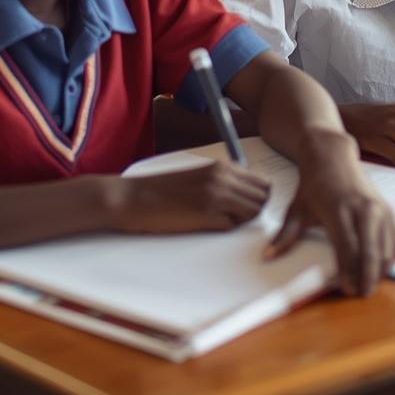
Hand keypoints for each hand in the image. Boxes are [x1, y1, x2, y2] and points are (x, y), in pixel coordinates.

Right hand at [112, 162, 270, 232]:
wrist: (131, 198)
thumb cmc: (161, 191)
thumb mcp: (198, 177)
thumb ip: (223, 182)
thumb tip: (245, 198)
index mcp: (221, 166)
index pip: (263, 182)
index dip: (258, 198)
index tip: (245, 207)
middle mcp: (222, 177)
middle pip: (263, 198)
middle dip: (254, 210)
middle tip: (233, 217)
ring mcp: (215, 194)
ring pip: (253, 212)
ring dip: (241, 220)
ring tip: (218, 220)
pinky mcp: (205, 214)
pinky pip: (232, 226)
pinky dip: (224, 229)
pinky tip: (205, 225)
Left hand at [267, 133, 394, 295]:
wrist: (334, 156)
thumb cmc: (313, 185)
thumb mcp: (296, 208)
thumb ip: (285, 235)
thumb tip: (267, 256)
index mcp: (339, 208)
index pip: (348, 247)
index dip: (349, 271)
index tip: (347, 289)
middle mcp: (364, 208)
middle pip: (371, 251)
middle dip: (368, 277)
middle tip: (361, 295)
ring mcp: (379, 208)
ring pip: (387, 247)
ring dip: (380, 270)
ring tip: (368, 285)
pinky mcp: (389, 209)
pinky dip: (390, 256)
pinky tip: (380, 268)